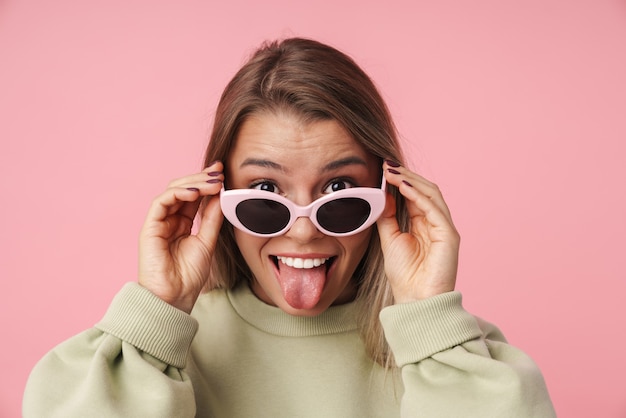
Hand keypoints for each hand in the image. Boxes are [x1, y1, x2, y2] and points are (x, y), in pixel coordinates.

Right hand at [138, 161, 223, 312]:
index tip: (223, 172)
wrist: (174, 298)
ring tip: (212, 182)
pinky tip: (195, 193)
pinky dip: (178, 193)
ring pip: (173, 191)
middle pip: (184, 189)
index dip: (207, 182)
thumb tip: (221, 195)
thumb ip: (212, 218)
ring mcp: (159, 222)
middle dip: (202, 178)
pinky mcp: (150, 226)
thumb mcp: (207, 241)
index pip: (195, 196)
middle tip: (219, 172)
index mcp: (182, 223)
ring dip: (194, 183)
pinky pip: (162, 202)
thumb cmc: (189, 276)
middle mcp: (169, 220)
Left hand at [376, 161, 459, 302]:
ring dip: (411, 180)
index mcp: (423, 223)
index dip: (400, 180)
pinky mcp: (449, 235)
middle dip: (405, 175)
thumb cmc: (405, 275)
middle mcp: (436, 222)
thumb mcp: (390, 239)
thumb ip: (387, 217)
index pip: (414, 194)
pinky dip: (418, 195)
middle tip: (386, 165)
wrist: (415, 301)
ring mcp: (444, 228)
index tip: (383, 169)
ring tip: (392, 172)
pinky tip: (403, 187)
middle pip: (424, 189)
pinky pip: (434, 209)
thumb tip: (383, 194)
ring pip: (431, 194)